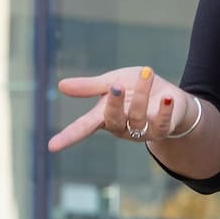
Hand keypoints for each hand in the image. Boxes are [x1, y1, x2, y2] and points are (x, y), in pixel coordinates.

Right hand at [48, 65, 191, 151]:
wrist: (167, 97)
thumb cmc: (135, 90)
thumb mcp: (112, 81)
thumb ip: (90, 87)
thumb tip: (60, 86)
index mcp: (104, 116)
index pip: (83, 127)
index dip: (69, 136)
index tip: (52, 146)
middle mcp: (121, 126)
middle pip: (113, 119)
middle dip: (114, 103)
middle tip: (115, 86)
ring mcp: (141, 130)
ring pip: (137, 117)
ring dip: (141, 93)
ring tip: (147, 72)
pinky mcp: (161, 129)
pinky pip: (161, 123)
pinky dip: (164, 110)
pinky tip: (166, 97)